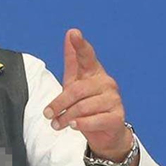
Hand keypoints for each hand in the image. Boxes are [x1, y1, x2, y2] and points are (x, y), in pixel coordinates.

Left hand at [44, 29, 132, 161]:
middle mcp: (106, 83)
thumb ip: (72, 60)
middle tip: (47, 114)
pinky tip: (74, 125)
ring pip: (83, 107)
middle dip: (59, 103)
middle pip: (76, 90)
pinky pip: (94, 120)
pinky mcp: (117, 117)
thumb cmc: (88, 103)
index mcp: (94, 72)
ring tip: (57, 124)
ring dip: (66, 117)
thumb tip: (70, 33)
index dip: (80, 45)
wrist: (106, 132)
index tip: (73, 33)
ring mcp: (114, 100)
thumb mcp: (75, 81)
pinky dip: (81, 124)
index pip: (87, 56)